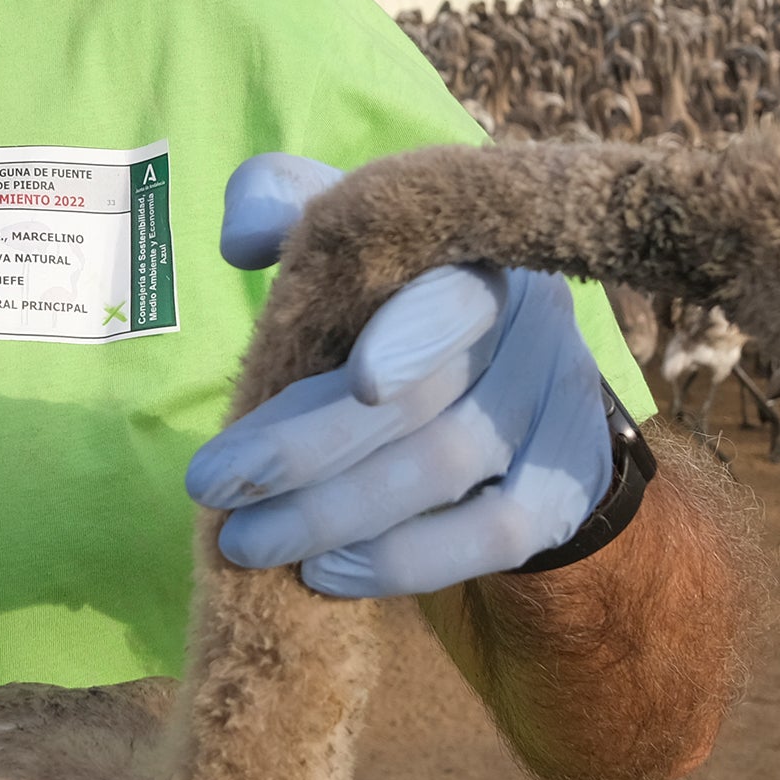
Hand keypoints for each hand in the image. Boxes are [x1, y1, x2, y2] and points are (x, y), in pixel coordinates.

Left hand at [187, 152, 617, 598]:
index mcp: (476, 247)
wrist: (502, 372)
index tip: (360, 380)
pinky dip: (408, 561)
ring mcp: (561, 403)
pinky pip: (496, 535)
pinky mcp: (567, 482)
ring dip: (338, 515)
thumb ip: (282, 207)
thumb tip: (242, 241)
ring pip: (449, 468)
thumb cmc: (392, 290)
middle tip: (212, 488)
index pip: (454, 290)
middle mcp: (534, 317)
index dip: (415, 333)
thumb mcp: (343, 233)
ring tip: (251, 541)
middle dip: (306, 450)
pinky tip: (332, 573)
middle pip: (426, 397)